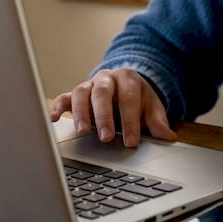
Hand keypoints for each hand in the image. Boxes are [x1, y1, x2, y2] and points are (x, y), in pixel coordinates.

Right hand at [49, 68, 176, 147]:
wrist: (125, 82)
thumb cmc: (137, 98)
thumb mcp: (151, 107)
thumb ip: (158, 121)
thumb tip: (168, 137)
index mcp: (128, 79)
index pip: (128, 99)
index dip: (130, 121)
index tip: (131, 142)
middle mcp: (107, 79)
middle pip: (102, 94)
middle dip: (104, 116)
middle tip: (106, 138)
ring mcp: (90, 85)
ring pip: (81, 93)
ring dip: (81, 113)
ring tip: (83, 131)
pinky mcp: (76, 93)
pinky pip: (65, 97)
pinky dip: (58, 106)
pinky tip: (53, 118)